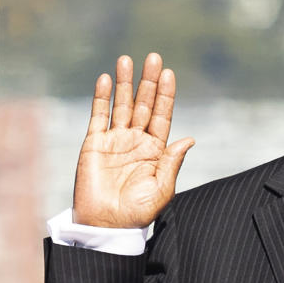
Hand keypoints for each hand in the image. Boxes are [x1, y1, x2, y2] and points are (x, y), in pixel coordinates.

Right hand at [72, 53, 194, 227]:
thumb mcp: (162, 188)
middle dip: (148, 81)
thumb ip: (172, 161)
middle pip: (144, 104)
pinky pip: (99, 116)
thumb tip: (189, 138)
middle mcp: (136, 141)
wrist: (107, 225)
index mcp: (156, 150)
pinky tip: (105, 79)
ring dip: (124, 83)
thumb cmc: (138, 212)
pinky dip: (101, 98)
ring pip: (121, 105)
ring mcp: (115, 140)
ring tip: (127, 59)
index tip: (169, 73)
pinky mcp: (94, 144)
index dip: (166, 95)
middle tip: (153, 57)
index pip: (163, 116)